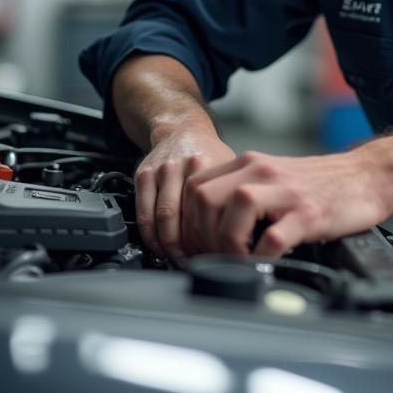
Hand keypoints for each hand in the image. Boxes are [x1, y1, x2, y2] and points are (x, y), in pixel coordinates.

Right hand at [134, 129, 234, 260]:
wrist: (183, 129)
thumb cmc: (209, 153)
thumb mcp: (231, 167)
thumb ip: (234, 195)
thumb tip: (249, 231)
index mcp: (208, 165)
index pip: (206, 213)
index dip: (209, 241)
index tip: (213, 257)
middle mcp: (183, 166)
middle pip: (180, 219)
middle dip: (184, 248)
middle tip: (192, 263)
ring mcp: (162, 170)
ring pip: (158, 219)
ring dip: (166, 246)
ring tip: (177, 259)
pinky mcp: (144, 174)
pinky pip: (143, 213)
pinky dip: (150, 235)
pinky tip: (160, 246)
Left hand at [178, 149, 392, 257]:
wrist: (368, 176)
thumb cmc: (323, 183)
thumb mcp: (274, 178)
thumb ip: (243, 191)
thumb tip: (209, 226)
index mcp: (250, 164)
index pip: (195, 185)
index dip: (187, 220)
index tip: (195, 244)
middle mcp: (263, 172)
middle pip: (204, 197)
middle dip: (200, 235)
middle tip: (213, 256)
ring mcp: (285, 192)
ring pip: (233, 210)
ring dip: (227, 244)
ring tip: (239, 259)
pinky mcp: (308, 214)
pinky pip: (272, 239)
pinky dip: (261, 258)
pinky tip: (267, 264)